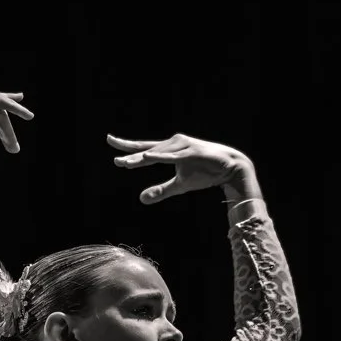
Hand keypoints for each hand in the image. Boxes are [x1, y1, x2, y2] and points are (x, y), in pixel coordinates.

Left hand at [107, 132, 251, 202]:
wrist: (230, 167)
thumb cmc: (204, 173)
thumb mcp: (179, 185)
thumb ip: (161, 191)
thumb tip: (141, 199)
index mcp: (168, 151)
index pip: (144, 149)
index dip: (128, 148)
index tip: (111, 142)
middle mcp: (173, 144)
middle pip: (146, 147)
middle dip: (128, 149)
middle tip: (110, 142)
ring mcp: (183, 147)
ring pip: (157, 152)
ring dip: (141, 157)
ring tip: (125, 163)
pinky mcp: (192, 152)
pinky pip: (174, 156)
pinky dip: (161, 155)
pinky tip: (149, 156)